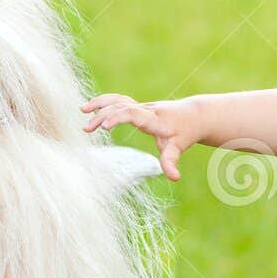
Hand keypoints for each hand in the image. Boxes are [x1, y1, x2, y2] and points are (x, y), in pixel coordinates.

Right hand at [80, 94, 200, 180]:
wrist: (193, 115)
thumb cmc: (185, 132)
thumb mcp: (179, 147)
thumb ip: (172, 162)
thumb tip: (175, 178)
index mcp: (153, 119)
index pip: (132, 112)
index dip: (117, 117)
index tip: (103, 126)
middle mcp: (145, 109)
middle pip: (120, 106)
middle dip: (102, 115)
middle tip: (87, 130)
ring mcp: (141, 106)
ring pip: (118, 99)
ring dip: (100, 103)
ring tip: (83, 110)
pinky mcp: (138, 107)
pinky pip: (119, 101)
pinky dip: (105, 102)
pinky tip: (92, 109)